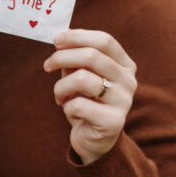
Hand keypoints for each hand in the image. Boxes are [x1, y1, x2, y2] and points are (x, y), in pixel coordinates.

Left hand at [43, 29, 137, 164]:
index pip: (104, 40)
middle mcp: (129, 81)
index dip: (78, 37)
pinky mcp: (113, 122)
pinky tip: (69, 112)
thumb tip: (61, 39)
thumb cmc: (86, 101)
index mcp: (125, 65)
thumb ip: (76, 58)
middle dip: (62, 57)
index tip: (56, 40)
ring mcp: (124, 101)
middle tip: (47, 65)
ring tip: (59, 95)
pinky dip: (66, 107)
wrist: (94, 139)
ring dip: (61, 86)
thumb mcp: (81, 75)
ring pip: (82, 79)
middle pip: (92, 56)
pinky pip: (78, 105)